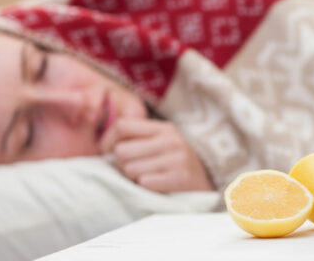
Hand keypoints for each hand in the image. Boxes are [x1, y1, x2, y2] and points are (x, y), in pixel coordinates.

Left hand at [99, 118, 214, 192]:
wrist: (210, 184)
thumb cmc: (177, 164)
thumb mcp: (162, 143)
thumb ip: (138, 138)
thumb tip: (104, 145)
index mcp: (163, 128)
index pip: (121, 125)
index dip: (107, 140)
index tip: (106, 152)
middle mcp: (170, 140)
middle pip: (121, 151)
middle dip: (121, 164)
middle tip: (133, 169)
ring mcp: (176, 158)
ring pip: (130, 169)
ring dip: (133, 178)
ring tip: (148, 177)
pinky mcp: (179, 177)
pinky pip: (144, 183)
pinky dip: (146, 187)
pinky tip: (157, 185)